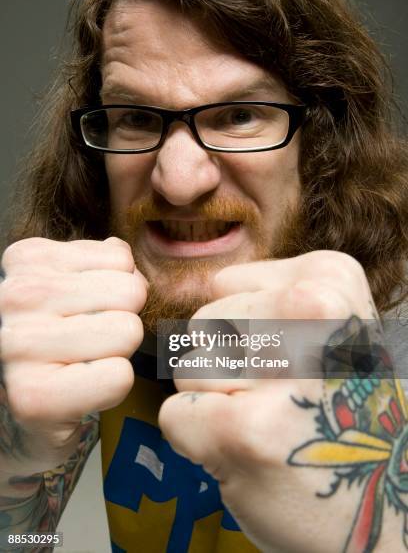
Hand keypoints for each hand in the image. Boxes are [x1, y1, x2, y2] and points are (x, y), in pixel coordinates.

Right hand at [0, 237, 146, 471]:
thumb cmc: (56, 341)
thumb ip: (106, 265)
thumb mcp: (73, 285)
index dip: (117, 291)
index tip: (85, 312)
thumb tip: (134, 269)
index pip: (121, 259)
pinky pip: (119, 376)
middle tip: (90, 343)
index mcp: (26, 259)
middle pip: (130, 293)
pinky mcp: (34, 396)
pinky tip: (82, 390)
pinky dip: (112, 387)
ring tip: (84, 364)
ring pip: (128, 332)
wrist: (19, 410)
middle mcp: (16, 296)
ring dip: (117, 354)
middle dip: (122, 320)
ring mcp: (19, 345)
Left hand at [159, 251, 394, 552]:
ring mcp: (279, 370)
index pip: (225, 285)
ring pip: (188, 367)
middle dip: (225, 366)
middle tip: (278, 400)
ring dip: (215, 403)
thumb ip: (270, 296)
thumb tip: (205, 281)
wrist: (379, 505)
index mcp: (331, 279)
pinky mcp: (242, 429)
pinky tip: (249, 454)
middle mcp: (312, 312)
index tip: (292, 363)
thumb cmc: (340, 413)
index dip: (247, 332)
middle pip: (204, 323)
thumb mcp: (331, 329)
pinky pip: (175, 414)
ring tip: (268, 427)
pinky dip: (199, 439)